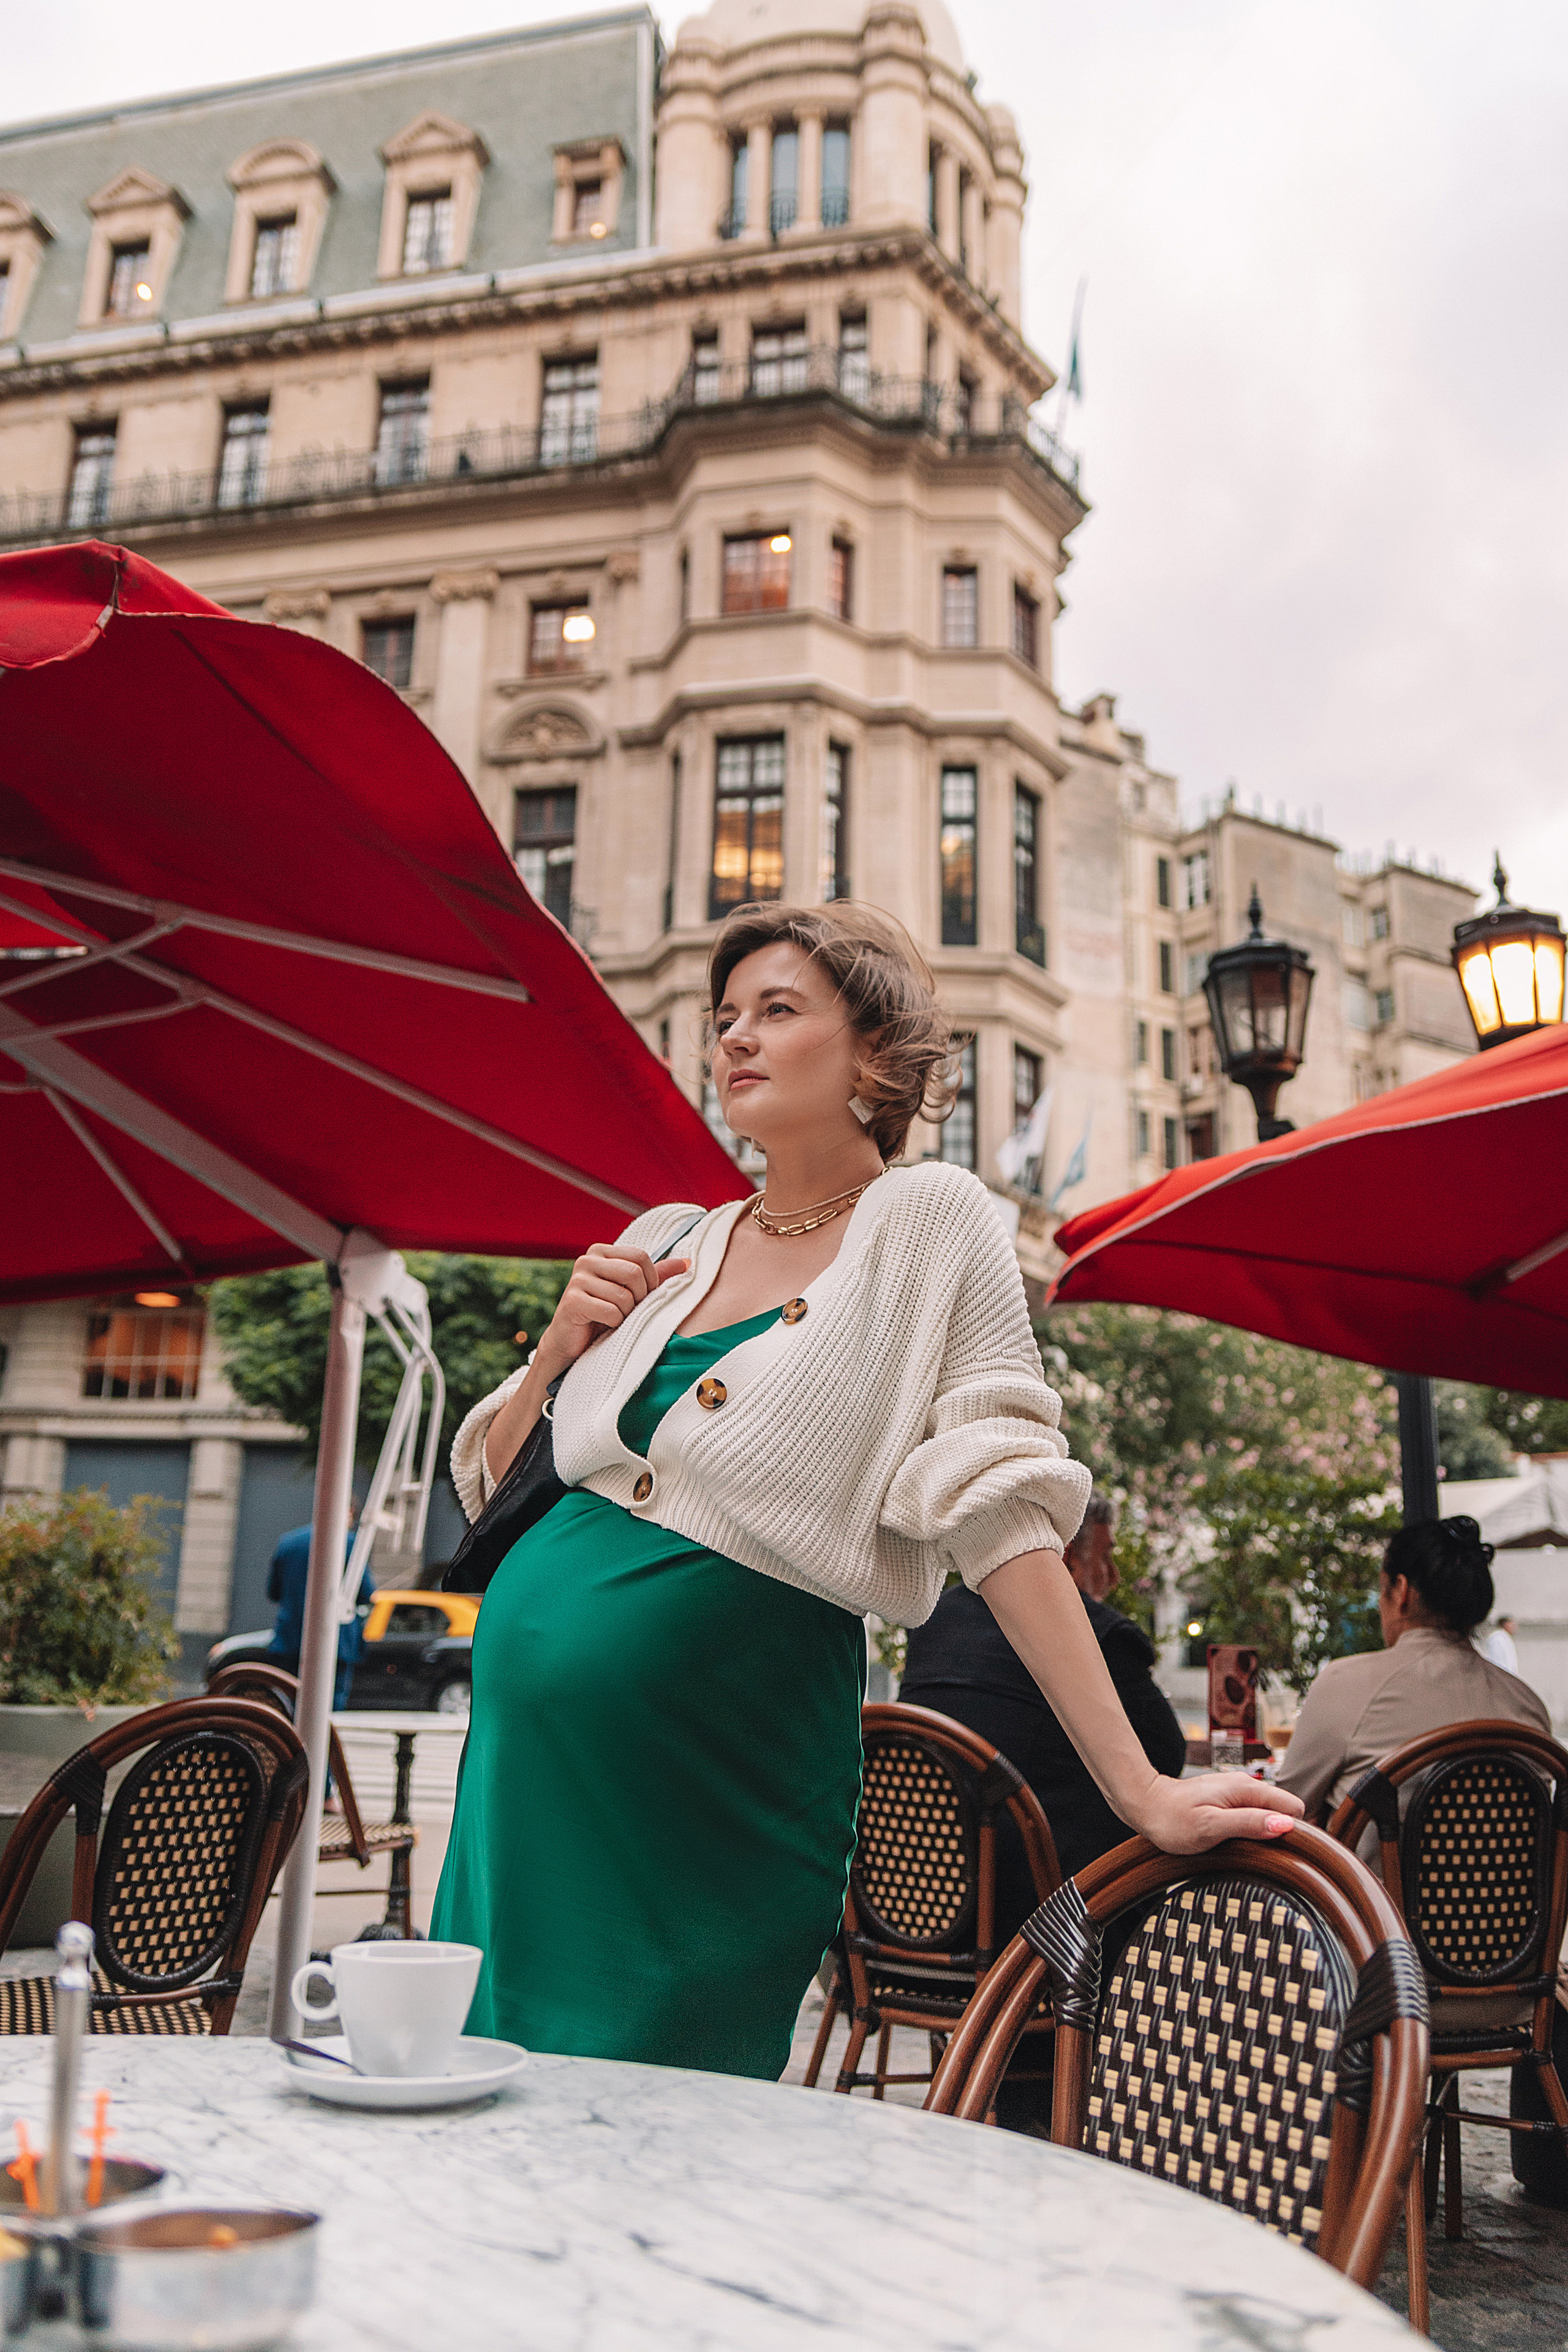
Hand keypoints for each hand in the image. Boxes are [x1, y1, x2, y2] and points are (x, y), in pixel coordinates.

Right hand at [536, 1244, 689, 1376]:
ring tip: (614, 1318)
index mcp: (601, 1252)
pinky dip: (614, 1324)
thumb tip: (687, 1262)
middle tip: (628, 1310)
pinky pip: (611, 1312)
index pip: (640, 1256)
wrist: (571, 1342)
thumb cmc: (604, 1314)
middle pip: (634, 1273)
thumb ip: (656, 1275)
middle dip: (639, 1298)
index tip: (642, 1296)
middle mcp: (586, 1260)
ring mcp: (577, 1280)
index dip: (649, 1279)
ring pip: (624, 1295)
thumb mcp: (632, 1291)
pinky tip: (603, 1325)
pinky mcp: (572, 1302)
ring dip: (626, 1314)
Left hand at [1131, 1772, 1303, 1856]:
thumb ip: (1250, 1823)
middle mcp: (1245, 1787)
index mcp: (1247, 1789)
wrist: (1144, 1805)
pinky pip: (1252, 1817)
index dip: (1292, 1831)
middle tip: (1257, 1852)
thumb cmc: (1172, 1819)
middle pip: (1283, 1812)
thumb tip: (1286, 1825)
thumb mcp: (1212, 1826)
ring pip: (1268, 1815)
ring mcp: (1236, 1794)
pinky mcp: (1227, 1802)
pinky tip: (1234, 1842)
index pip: (1294, 1808)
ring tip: (1243, 1849)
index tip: (1278, 1850)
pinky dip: (1249, 1831)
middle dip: (1278, 1833)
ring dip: (1263, 1833)